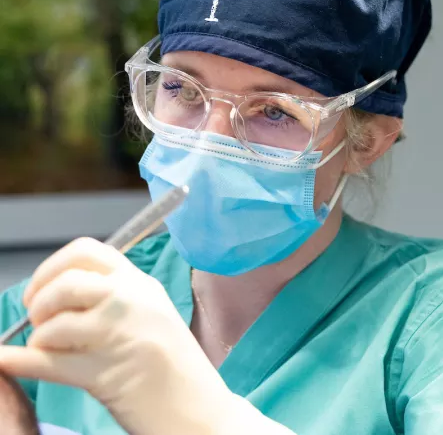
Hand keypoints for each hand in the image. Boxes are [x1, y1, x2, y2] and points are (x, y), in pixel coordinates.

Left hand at [0, 238, 290, 434]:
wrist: (203, 411)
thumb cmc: (177, 370)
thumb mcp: (152, 319)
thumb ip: (113, 301)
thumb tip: (53, 297)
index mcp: (143, 285)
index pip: (86, 251)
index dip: (51, 268)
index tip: (42, 290)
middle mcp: (133, 301)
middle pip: (65, 282)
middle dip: (39, 302)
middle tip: (39, 323)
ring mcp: (122, 334)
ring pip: (54, 324)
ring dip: (39, 340)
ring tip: (50, 353)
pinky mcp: (106, 373)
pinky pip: (48, 362)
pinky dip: (19, 361)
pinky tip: (9, 361)